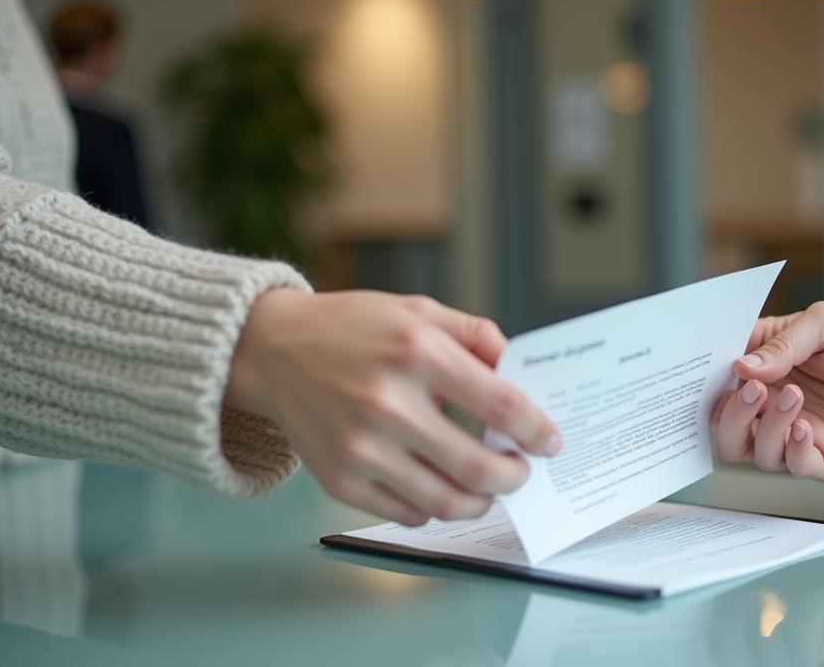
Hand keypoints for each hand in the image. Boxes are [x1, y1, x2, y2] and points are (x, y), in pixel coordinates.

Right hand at [224, 289, 560, 525]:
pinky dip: (434, 507)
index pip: (500, 405)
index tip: (550, 442)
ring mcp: (361, 448)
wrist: (272, 351)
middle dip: (515, 477)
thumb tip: (518, 371)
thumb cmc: (351, 328)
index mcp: (417, 352)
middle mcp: (388, 403)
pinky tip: (441, 487)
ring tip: (488, 487)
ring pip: (445, 502)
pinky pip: (406, 513)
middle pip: (478, 467)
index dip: (536, 430)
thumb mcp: (418, 310)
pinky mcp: (340, 480)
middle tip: (522, 472)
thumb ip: (474, 335)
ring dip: (481, 501)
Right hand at [709, 301, 823, 480]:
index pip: (719, 372)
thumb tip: (742, 367)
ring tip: (795, 398)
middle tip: (753, 390)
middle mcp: (772, 400)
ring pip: (745, 449)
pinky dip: (790, 448)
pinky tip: (807, 428)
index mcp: (767, 362)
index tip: (707, 370)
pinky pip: (788, 467)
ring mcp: (793, 433)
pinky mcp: (820, 461)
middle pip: (721, 421)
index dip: (706, 374)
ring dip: (762, 426)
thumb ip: (784, 343)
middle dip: (727, 410)